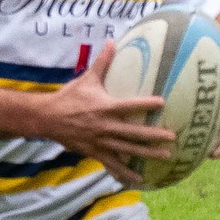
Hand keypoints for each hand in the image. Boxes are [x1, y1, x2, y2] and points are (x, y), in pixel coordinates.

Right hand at [38, 39, 175, 185]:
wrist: (47, 118)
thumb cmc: (69, 97)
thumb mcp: (86, 79)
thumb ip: (102, 62)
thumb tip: (112, 40)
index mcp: (105, 107)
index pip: (129, 106)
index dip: (146, 104)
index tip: (163, 103)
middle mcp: (105, 126)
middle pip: (134, 133)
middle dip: (154, 136)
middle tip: (172, 137)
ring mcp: (100, 142)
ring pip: (128, 150)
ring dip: (147, 153)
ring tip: (165, 156)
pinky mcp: (94, 152)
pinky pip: (112, 164)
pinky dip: (125, 172)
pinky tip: (139, 179)